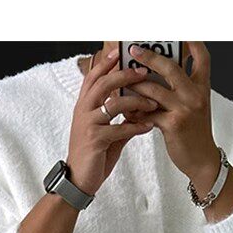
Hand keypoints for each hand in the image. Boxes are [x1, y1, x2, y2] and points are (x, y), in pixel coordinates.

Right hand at [65, 47, 158, 195]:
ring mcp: (88, 125)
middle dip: (125, 75)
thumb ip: (119, 119)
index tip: (120, 52)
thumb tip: (138, 109)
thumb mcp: (105, 133)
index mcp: (84, 106)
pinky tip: (149, 126)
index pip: (93, 77)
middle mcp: (83, 111)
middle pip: (104, 84)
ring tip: (153, 103)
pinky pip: (120, 129)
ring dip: (136, 101)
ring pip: (114, 104)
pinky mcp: (95, 140)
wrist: (78, 180)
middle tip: (143, 73)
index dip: (106, 63)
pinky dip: (137, 127)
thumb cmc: (92, 155)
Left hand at [127, 41, 220, 195]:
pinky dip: (136, 112)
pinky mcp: (173, 125)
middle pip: (170, 67)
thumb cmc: (195, 132)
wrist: (202, 160)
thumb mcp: (195, 106)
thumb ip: (182, 88)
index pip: (201, 57)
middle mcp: (195, 94)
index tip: (179, 32)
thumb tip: (156, 73)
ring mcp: (185, 109)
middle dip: (149, 56)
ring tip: (123, 83)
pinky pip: (148, 113)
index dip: (192, 41)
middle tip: (133, 50)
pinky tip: (128, 112)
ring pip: (153, 90)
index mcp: (202, 87)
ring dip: (135, 86)